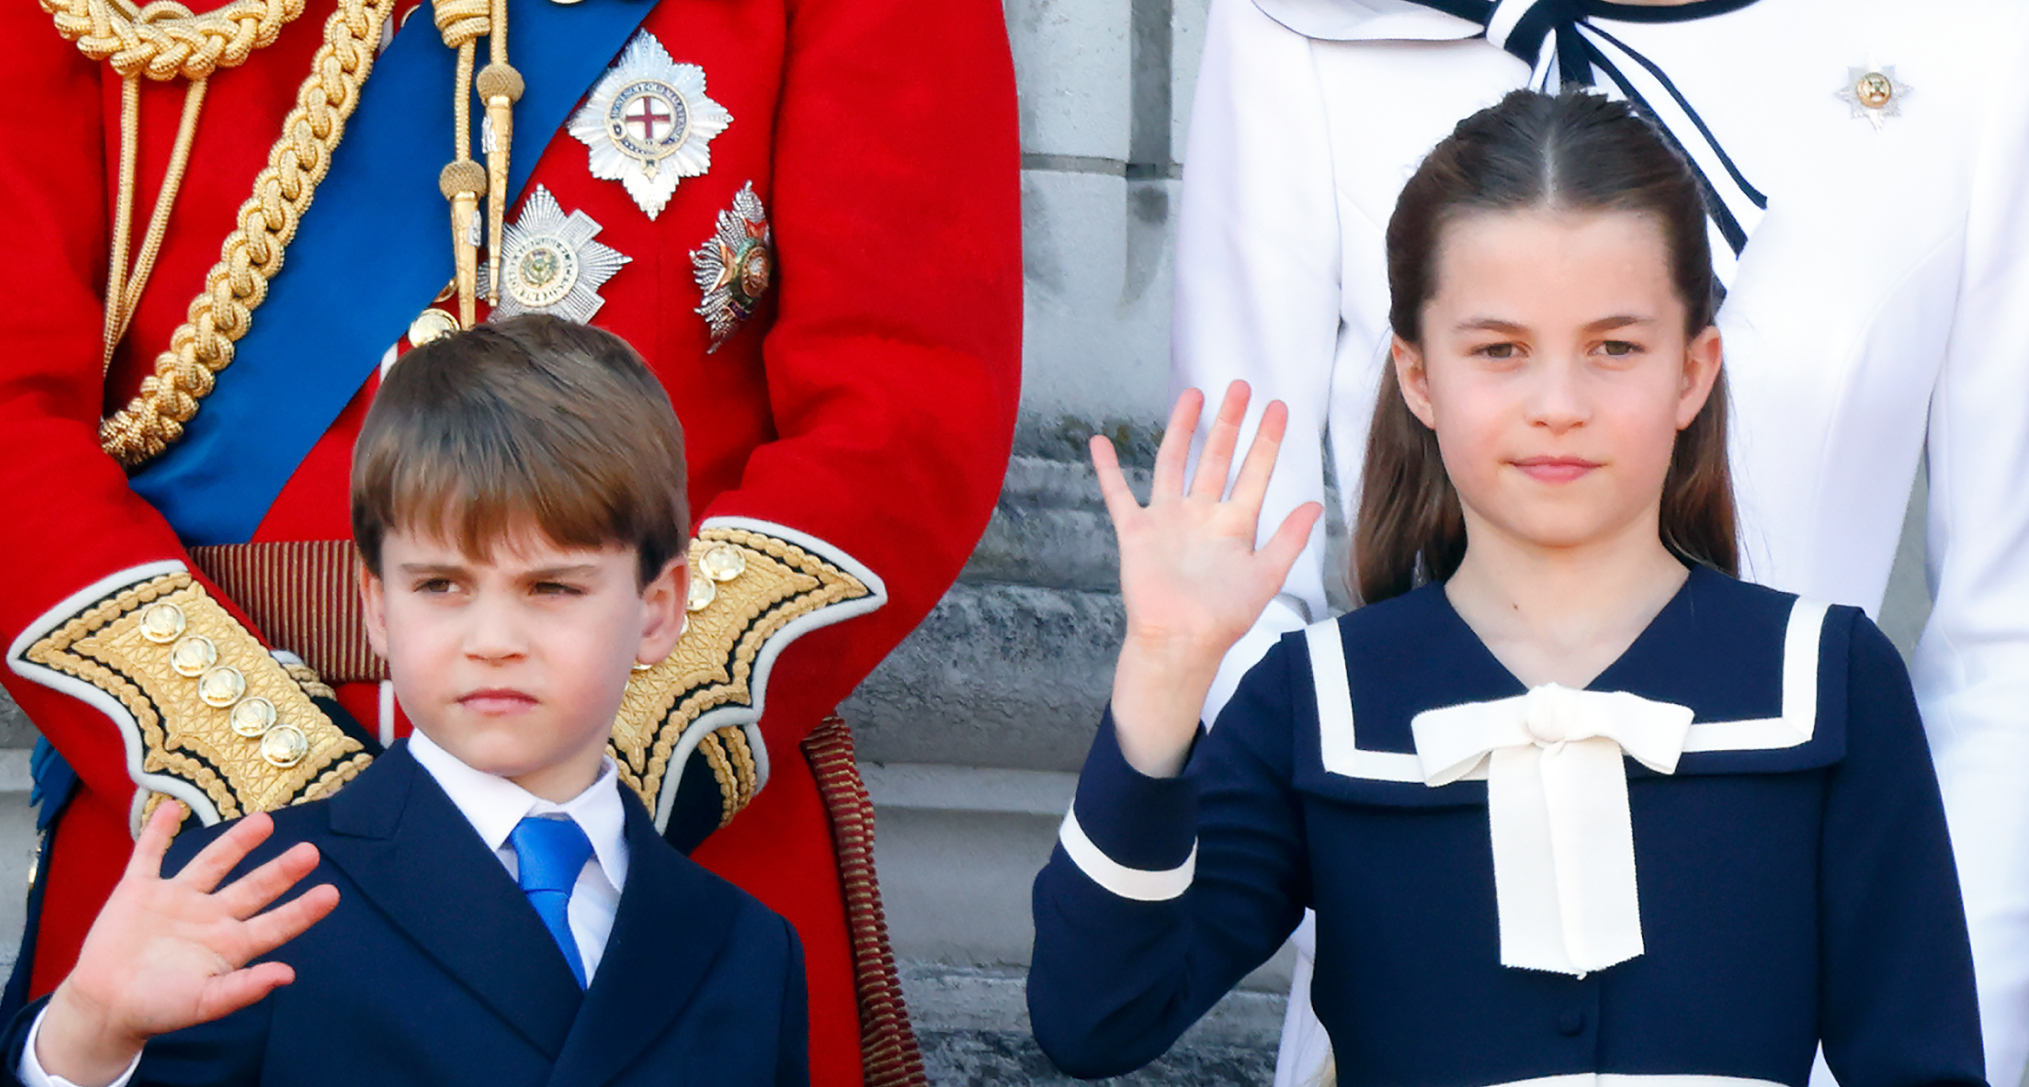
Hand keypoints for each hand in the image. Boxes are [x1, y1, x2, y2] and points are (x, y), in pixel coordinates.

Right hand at [36, 804, 339, 1086]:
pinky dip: (158, 832)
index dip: (302, 910)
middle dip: (280, 871)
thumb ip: (243, 989)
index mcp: (229, 945)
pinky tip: (172, 807)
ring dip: (236, 842)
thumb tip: (288, 975)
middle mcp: (210, 916)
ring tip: (264, 821)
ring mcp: (176, 900)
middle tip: (310, 852)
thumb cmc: (157, 1008)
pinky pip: (150, 855)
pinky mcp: (139, 891)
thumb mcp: (203, 1003)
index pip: (274, 924)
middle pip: (252, 888)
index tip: (332, 893)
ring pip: (212, 863)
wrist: (103, 1006)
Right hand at [1093, 381, 1320, 775]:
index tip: (1278, 407)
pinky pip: (1119, 495)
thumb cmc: (1223, 618)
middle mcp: (1201, 515)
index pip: (1255, 471)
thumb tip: (1315, 503)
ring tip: (1192, 394)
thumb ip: (1289, 539)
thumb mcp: (1265, 576)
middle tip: (1240, 386)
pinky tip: (1100, 442)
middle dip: (1229, 422)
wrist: (1180, 642)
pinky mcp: (1137, 533)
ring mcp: (1168, 520)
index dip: (1267, 440)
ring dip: (1181, 428)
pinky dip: (1108, 470)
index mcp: (1234, 525)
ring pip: (1174, 462)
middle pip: (1216, 457)